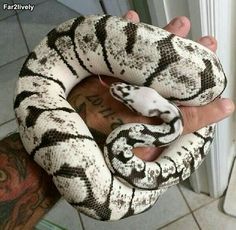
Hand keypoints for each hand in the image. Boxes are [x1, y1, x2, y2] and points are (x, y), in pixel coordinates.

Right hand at [67, 11, 234, 160]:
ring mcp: (126, 79)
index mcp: (157, 105)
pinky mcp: (108, 70)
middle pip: (166, 68)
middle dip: (182, 49)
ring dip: (159, 36)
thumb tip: (229, 107)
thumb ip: (191, 120)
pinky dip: (123, 32)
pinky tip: (130, 18)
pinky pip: (117, 47)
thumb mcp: (158, 129)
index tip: (211, 54)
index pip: (183, 88)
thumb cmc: (115, 135)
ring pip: (145, 54)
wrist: (76, 130)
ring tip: (177, 23)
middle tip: (197, 36)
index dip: (199, 71)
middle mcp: (143, 91)